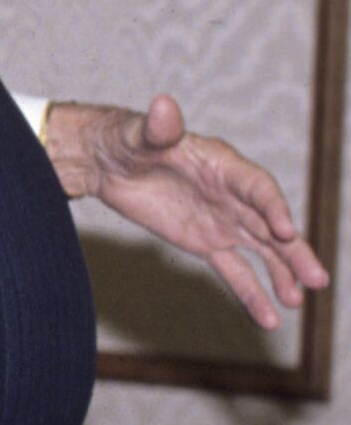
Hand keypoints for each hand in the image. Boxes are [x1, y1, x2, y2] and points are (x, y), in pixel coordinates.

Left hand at [45, 95, 328, 329]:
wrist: (107, 161)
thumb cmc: (127, 139)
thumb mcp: (139, 134)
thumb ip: (157, 127)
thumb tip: (163, 106)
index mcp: (224, 165)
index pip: (258, 188)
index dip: (273, 208)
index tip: (286, 232)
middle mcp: (232, 195)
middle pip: (271, 225)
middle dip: (294, 252)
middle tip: (317, 279)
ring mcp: (223, 221)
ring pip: (262, 251)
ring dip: (282, 276)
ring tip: (297, 302)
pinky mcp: (206, 242)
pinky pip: (234, 271)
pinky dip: (251, 293)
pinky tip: (269, 318)